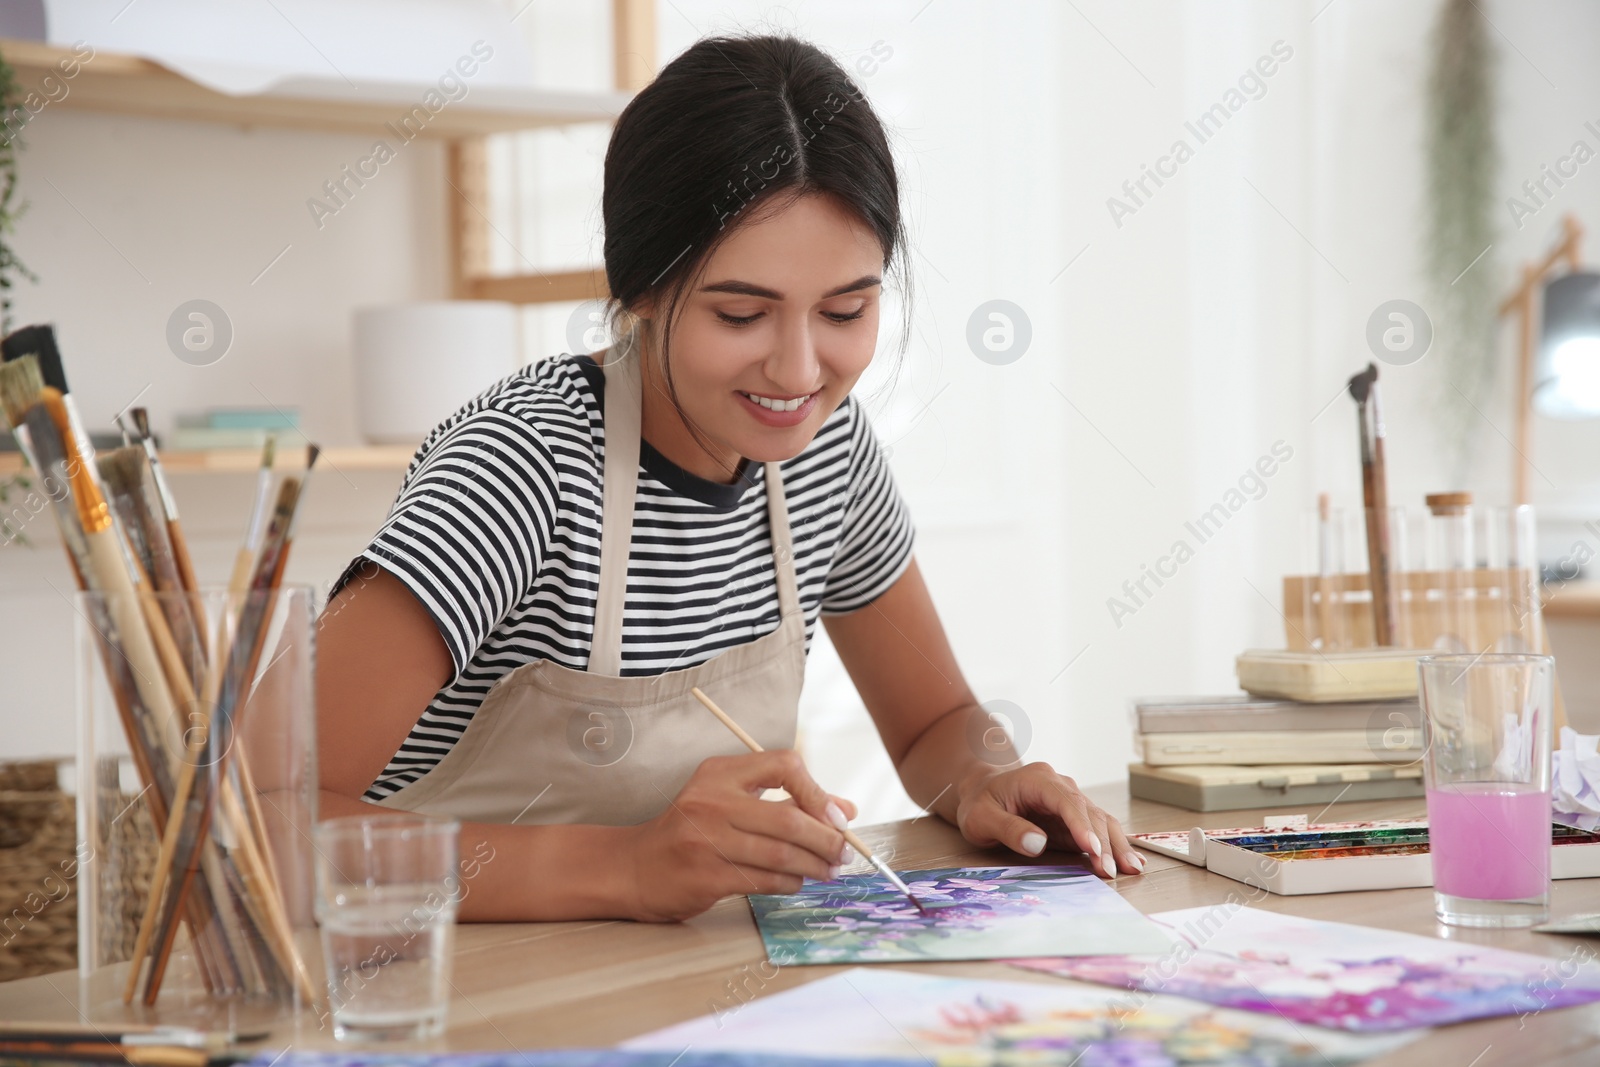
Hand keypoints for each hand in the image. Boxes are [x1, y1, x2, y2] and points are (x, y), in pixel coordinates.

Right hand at [619, 750, 856, 921]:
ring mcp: (706, 840)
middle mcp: (711, 801)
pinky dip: (790, 883)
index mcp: (720, 772)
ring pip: (781, 854)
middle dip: (827, 839)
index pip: (784, 765)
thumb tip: (845, 811)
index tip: (836, 817)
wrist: (636, 866)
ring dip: (814, 866)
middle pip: (788, 818)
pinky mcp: (705, 876)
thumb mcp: (731, 801)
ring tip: (828, 870)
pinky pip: (764, 880)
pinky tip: (796, 882)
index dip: (818, 791)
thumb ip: (787, 800)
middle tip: (845, 853)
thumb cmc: (692, 831)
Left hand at [954, 761, 1144, 877]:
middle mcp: (1060, 785)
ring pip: (1100, 819)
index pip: (1066, 801)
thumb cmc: (980, 803)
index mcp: (1038, 779)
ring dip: (1116, 844)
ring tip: (1132, 869)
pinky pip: (1098, 828)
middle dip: (1102, 842)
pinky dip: (1114, 844)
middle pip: (1089, 811)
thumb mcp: (981, 818)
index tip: (1092, 849)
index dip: (1081, 825)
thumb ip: (1008, 828)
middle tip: (1111, 871)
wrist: (983, 791)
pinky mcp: (1074, 816)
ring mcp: (1070, 799)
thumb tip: (1038, 843)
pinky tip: (1131, 861)